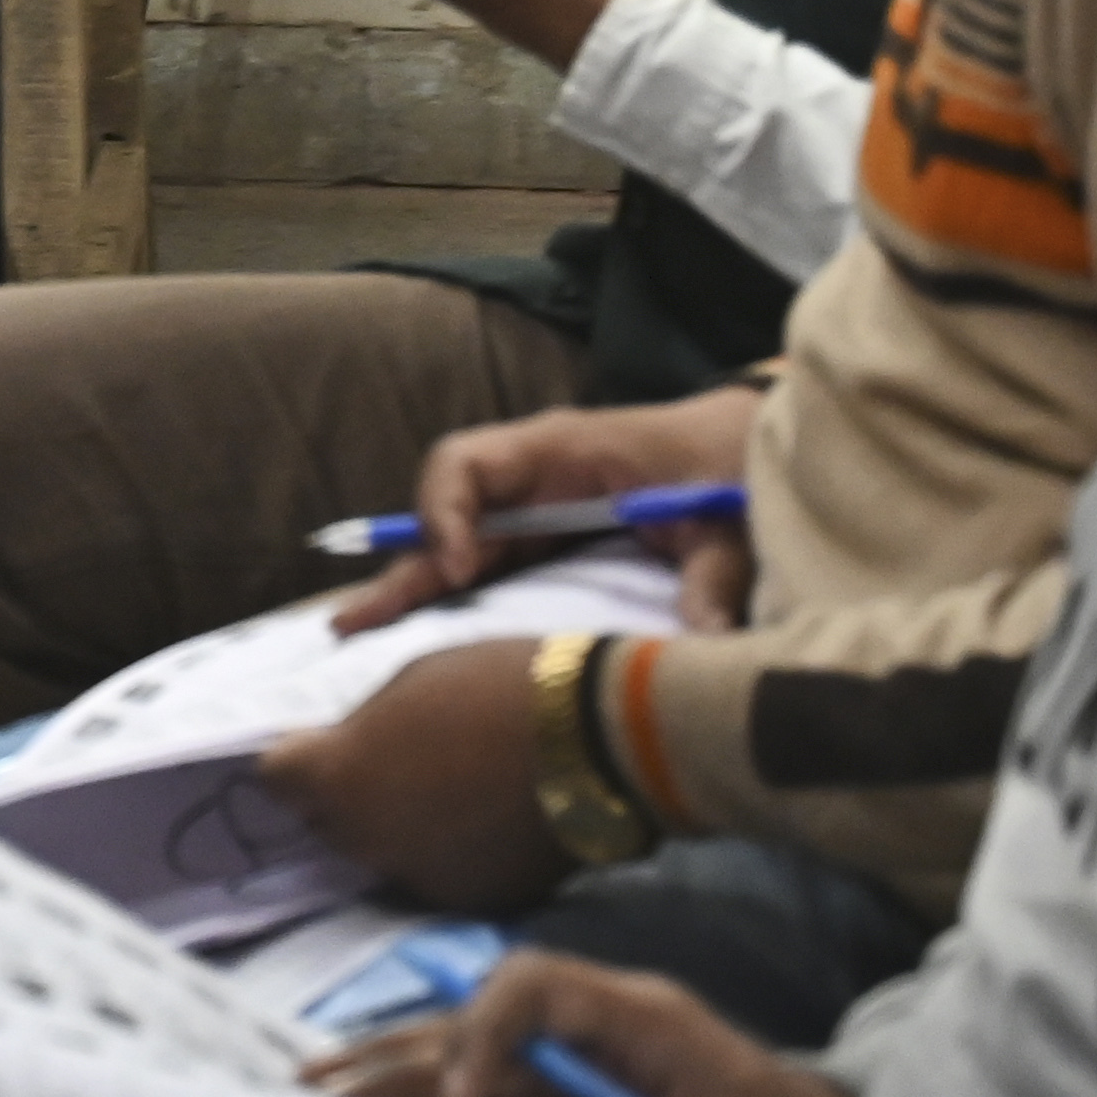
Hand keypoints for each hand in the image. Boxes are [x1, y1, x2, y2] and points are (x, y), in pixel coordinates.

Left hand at [257, 636, 565, 914]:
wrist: (594, 741)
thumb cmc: (492, 687)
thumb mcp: (407, 684)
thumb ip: (364, 731)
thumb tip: (350, 751)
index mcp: (335, 778)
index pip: (276, 778)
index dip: (297, 759)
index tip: (321, 746)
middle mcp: (363, 839)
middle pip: (325, 819)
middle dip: (342, 793)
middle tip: (387, 762)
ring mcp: (416, 876)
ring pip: (380, 851)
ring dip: (393, 826)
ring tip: (443, 789)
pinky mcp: (469, 900)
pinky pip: (435, 873)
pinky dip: (446, 852)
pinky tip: (482, 821)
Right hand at [298, 948, 862, 1096]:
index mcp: (644, 1018)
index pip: (537, 987)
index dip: (487, 1031)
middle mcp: (596, 1018)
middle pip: (479, 1009)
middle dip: (403, 1051)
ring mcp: (574, 1045)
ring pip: (465, 1036)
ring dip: (391, 1061)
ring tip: (317, 1089)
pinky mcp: (564, 1081)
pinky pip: (479, 1071)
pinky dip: (420, 1080)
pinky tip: (364, 1096)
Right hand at [328, 389, 765, 632]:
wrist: (744, 452)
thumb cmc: (730, 470)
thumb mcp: (730, 526)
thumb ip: (714, 579)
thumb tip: (704, 644)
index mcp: (561, 452)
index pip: (468, 463)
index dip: (448, 513)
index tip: (460, 571)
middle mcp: (533, 479)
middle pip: (445, 513)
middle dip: (402, 565)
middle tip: (352, 623)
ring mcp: (536, 510)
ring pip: (457, 543)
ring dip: (413, 586)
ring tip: (358, 635)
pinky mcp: (547, 540)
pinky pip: (486, 563)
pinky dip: (450, 596)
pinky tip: (418, 635)